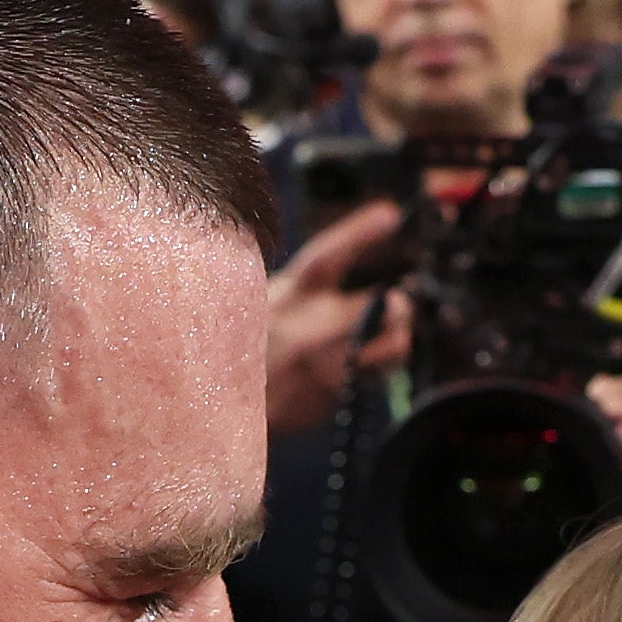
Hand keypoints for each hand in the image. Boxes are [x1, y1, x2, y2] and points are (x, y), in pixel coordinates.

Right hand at [264, 201, 415, 437]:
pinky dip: (381, 366)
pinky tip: (364, 362)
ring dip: (398, 336)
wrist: (223, 407)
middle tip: (396, 302)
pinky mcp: (335, 395)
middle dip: (398, 303)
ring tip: (386, 334)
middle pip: (381, 306)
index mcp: (288, 296)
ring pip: (393, 343)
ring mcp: (325, 365)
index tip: (390, 214)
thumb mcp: (263, 303)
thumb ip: (302, 287)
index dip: (359, 232)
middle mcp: (308, 328)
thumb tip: (349, 274)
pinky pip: (380, 376)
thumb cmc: (250, 348)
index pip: (327, 257)